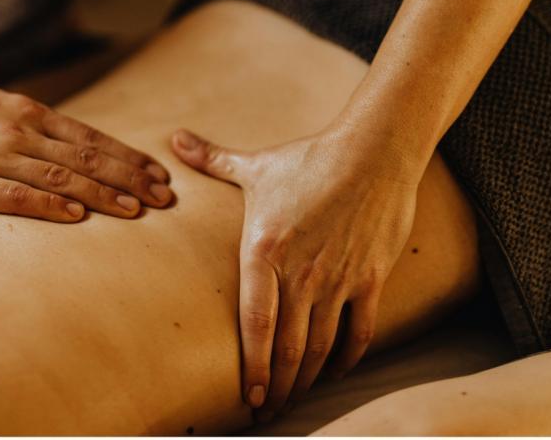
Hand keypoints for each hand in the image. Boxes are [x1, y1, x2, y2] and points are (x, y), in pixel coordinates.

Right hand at [0, 81, 171, 220]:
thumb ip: (31, 122)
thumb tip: (68, 140)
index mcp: (26, 113)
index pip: (91, 138)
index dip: (128, 157)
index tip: (158, 173)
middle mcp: (16, 132)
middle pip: (86, 157)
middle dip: (130, 178)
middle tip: (164, 197)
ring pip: (60, 177)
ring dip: (103, 194)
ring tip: (136, 210)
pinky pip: (16, 196)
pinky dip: (50, 205)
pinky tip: (77, 216)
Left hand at [171, 127, 418, 419]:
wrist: (374, 151)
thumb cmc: (310, 159)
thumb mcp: (256, 165)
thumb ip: (212, 159)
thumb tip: (176, 137)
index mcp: (265, 250)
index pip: (256, 323)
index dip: (253, 367)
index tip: (248, 397)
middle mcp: (301, 273)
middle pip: (288, 347)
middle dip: (277, 387)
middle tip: (268, 413)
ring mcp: (338, 278)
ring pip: (321, 346)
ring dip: (307, 380)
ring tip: (294, 401)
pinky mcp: (370, 278)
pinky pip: (359, 331)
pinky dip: (346, 358)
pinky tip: (335, 372)